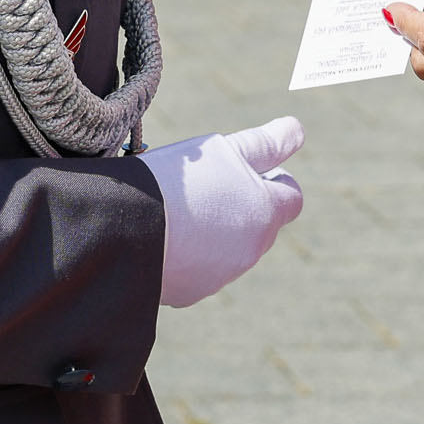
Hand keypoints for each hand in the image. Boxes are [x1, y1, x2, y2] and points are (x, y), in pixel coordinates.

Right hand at [143, 117, 305, 308]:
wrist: (126, 230)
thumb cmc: (179, 181)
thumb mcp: (226, 149)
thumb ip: (267, 143)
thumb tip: (298, 129)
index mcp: (266, 215)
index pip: (291, 197)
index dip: (273, 179)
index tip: (243, 167)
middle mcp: (251, 251)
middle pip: (261, 224)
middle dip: (244, 205)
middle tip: (207, 184)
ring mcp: (221, 276)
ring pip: (231, 248)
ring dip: (217, 231)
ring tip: (179, 208)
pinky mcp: (191, 293)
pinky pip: (199, 270)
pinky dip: (190, 255)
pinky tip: (163, 235)